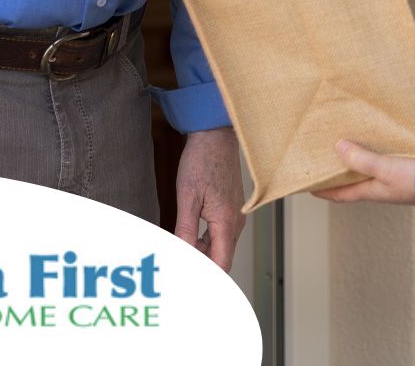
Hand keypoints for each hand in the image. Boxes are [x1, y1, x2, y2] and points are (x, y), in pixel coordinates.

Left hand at [174, 126, 245, 270]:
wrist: (215, 135)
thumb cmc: (202, 159)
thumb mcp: (187, 196)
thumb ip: (185, 230)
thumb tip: (181, 255)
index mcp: (226, 222)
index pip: (221, 265)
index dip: (205, 277)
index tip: (188, 281)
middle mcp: (236, 221)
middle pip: (221, 258)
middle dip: (201, 266)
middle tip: (178, 267)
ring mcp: (235, 214)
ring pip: (221, 246)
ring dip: (202, 254)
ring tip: (180, 252)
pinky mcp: (231, 207)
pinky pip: (222, 234)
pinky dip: (206, 241)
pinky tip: (189, 237)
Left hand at [312, 140, 414, 204]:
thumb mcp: (386, 169)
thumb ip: (362, 159)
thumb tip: (337, 148)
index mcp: (372, 191)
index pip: (341, 194)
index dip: (323, 191)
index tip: (305, 186)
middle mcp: (380, 188)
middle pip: (351, 182)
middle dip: (336, 174)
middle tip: (320, 160)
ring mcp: (393, 180)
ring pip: (366, 172)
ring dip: (353, 163)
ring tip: (342, 146)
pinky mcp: (405, 170)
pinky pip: (380, 163)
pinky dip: (370, 155)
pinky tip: (372, 142)